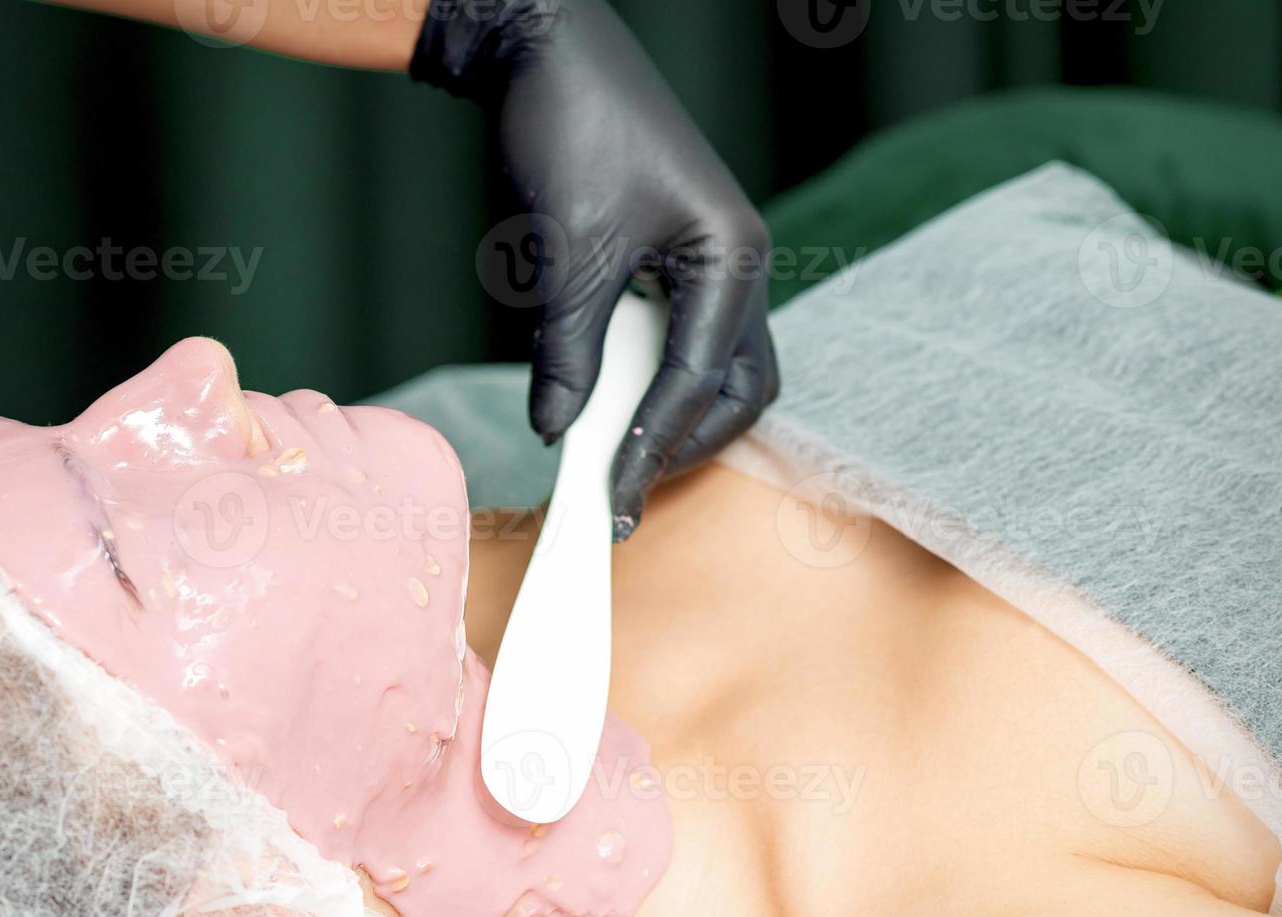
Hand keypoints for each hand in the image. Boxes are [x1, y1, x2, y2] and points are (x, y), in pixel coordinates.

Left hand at [413, 0, 778, 539]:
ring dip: (668, 415)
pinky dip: (645, 377)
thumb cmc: (569, 127)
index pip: (699, 382)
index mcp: (732, 257)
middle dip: (686, 443)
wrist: (542, 49)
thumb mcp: (565, 252)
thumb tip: (558, 430)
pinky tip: (603, 402)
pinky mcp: (672, 255)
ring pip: (713, 367)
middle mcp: (737, 261)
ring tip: (612, 459)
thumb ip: (568, 351)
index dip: (651, 446)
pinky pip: (677, 335)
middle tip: (624, 491)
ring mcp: (709, 258)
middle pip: (738, 388)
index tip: (610, 502)